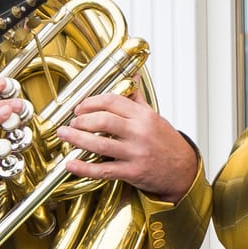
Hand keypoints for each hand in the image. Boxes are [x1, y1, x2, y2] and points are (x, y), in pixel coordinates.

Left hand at [58, 88, 198, 201]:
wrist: (183, 170)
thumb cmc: (167, 143)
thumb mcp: (155, 117)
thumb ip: (138, 98)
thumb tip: (132, 76)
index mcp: (144, 116)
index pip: (113, 101)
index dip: (91, 102)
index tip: (80, 107)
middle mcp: (140, 133)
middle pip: (103, 120)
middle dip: (81, 120)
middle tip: (71, 122)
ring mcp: (136, 153)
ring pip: (99, 144)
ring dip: (77, 139)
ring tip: (64, 135)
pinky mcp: (132, 172)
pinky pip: (103, 170)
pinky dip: (84, 168)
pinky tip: (71, 164)